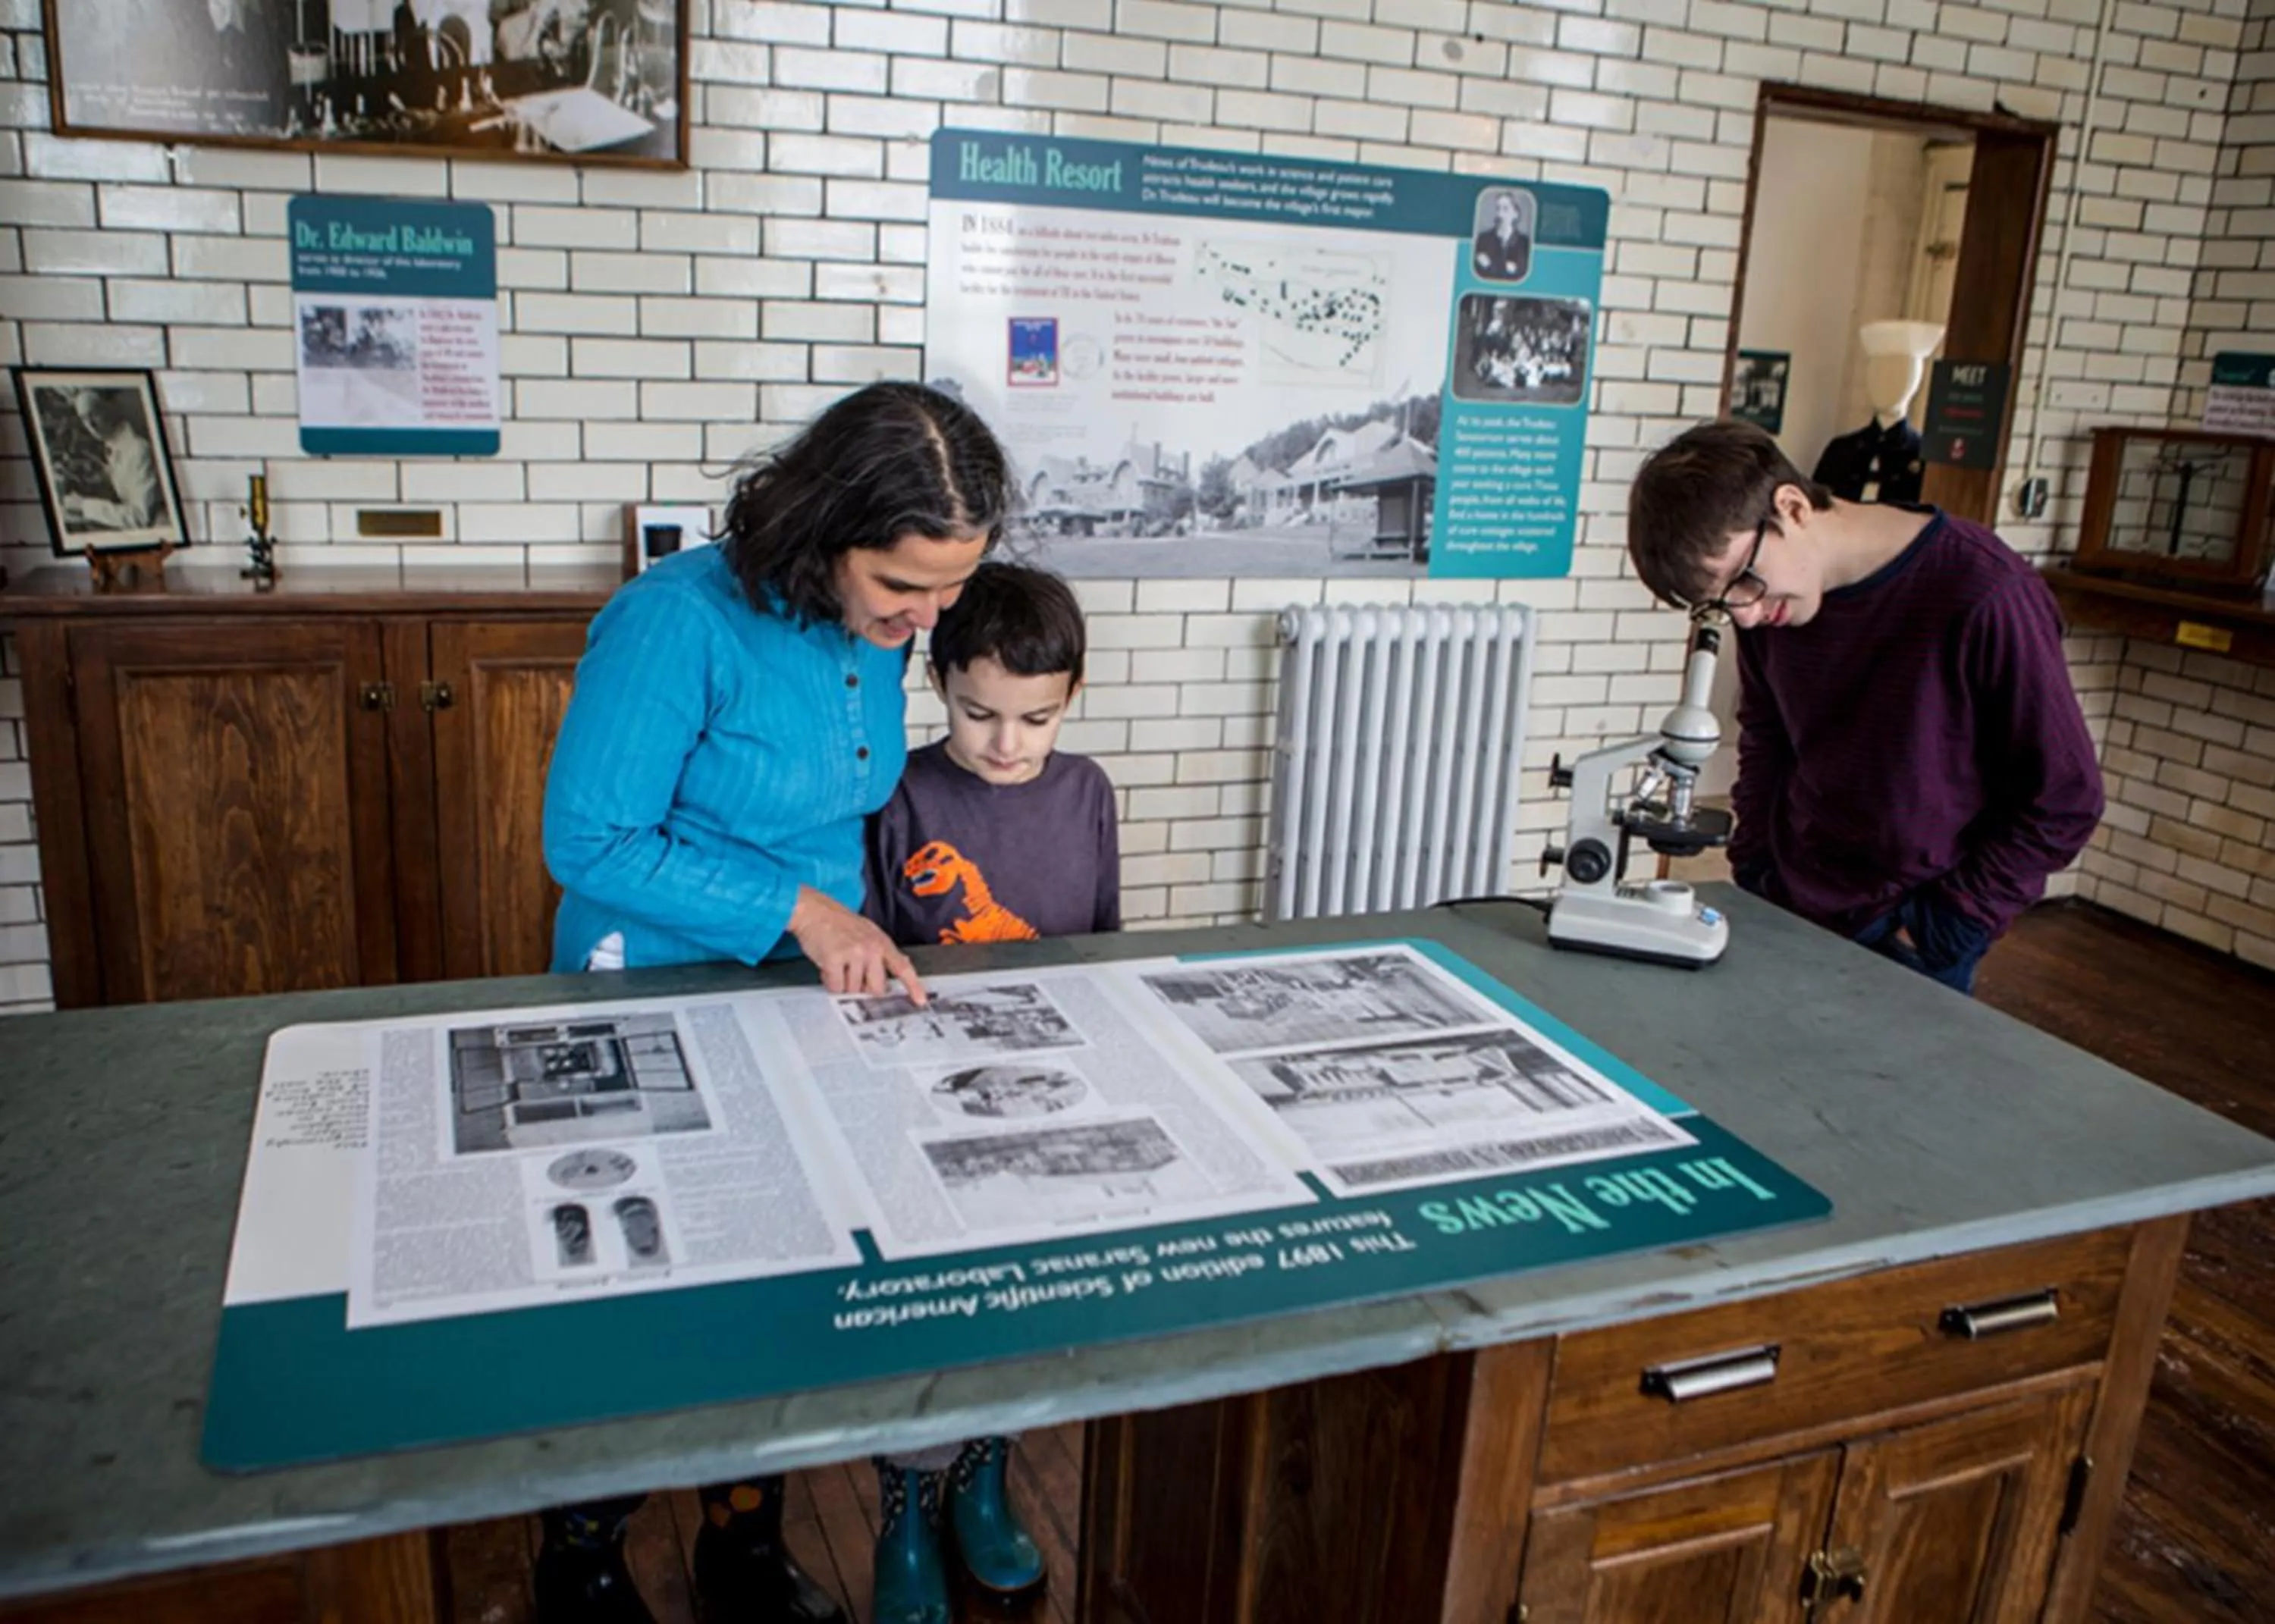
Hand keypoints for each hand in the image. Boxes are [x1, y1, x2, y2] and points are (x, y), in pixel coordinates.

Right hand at [787, 887, 927, 1004]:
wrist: (814, 911)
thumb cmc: (839, 923)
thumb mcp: (868, 932)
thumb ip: (883, 950)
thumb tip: (903, 963)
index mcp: (882, 943)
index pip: (902, 967)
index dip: (913, 986)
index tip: (920, 1001)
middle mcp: (871, 948)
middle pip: (876, 989)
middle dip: (863, 989)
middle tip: (851, 975)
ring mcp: (854, 953)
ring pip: (853, 990)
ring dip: (843, 985)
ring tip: (837, 966)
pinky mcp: (835, 958)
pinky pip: (836, 987)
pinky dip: (830, 983)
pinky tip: (827, 968)